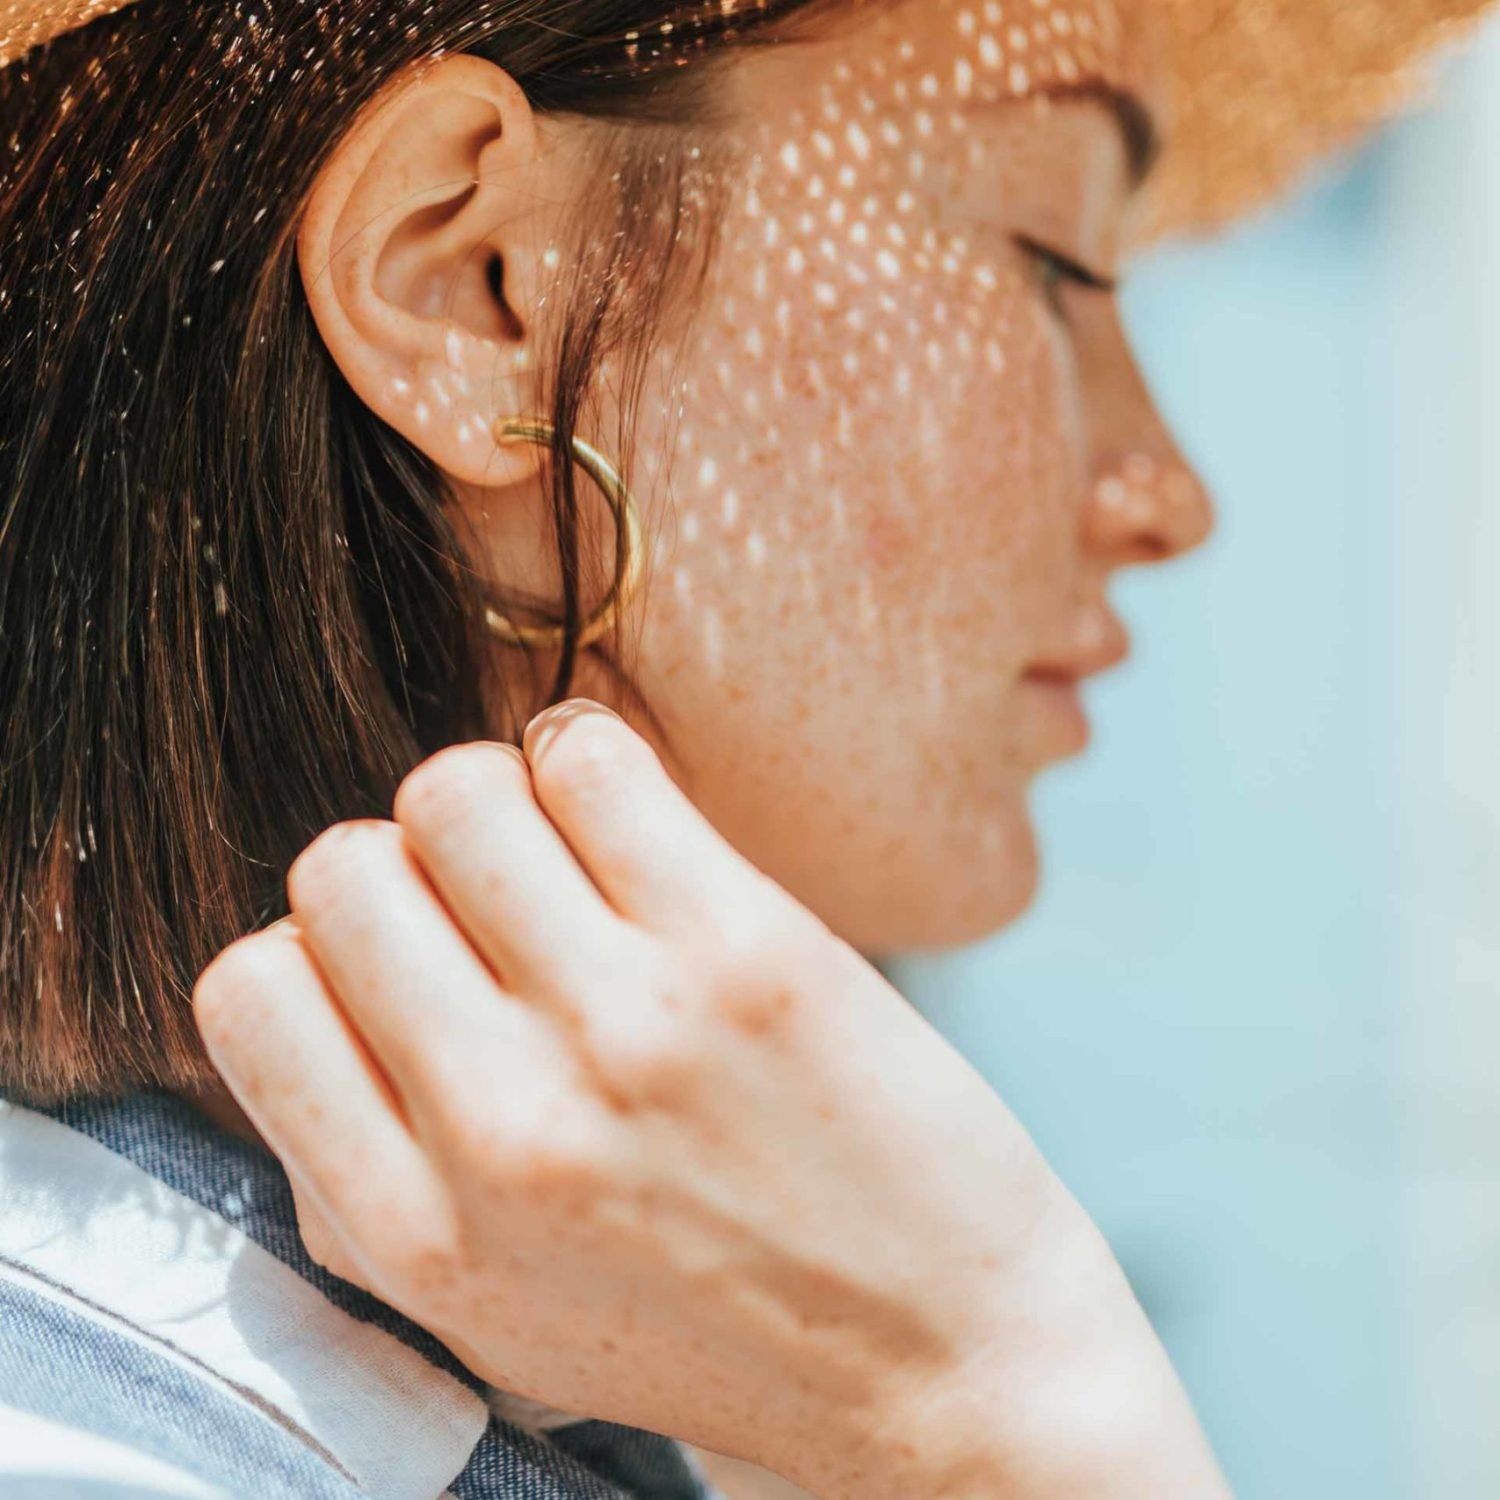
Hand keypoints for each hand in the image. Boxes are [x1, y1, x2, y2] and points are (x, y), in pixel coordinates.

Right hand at [192, 701, 1228, 1499]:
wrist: (949, 1378)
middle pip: (342, 872)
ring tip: (564, 846)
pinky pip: (591, 762)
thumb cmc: (728, 1333)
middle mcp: (497, 1127)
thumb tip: (311, 1006)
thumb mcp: (503, 1318)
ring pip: (452, 794)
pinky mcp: (745, 952)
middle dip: (403, 864)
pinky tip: (633, 810)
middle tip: (493, 899)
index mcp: (414, 1235)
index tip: (405, 958)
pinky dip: (589, 755)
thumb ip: (375, 1183)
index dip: (320, 951)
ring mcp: (624, 1029)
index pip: (248, 992)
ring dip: (496, 798)